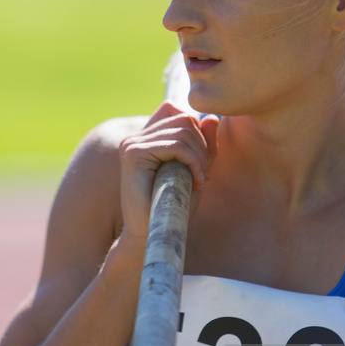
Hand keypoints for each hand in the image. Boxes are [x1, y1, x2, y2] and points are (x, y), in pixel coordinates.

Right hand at [118, 102, 218, 240]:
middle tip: (202, 174)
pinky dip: (193, 162)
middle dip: (202, 145)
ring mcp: (132, 143)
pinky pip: (176, 146)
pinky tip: (195, 182)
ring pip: (183, 131)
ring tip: (198, 180)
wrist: (151, 235)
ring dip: (200, 157)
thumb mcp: (195, 170)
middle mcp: (136, 137)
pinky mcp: (134, 154)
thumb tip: (212, 118)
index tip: (200, 160)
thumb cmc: (172, 207)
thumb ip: (204, 146)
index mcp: (146, 138)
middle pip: (184, 118)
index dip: (196, 129)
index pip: (176, 110)